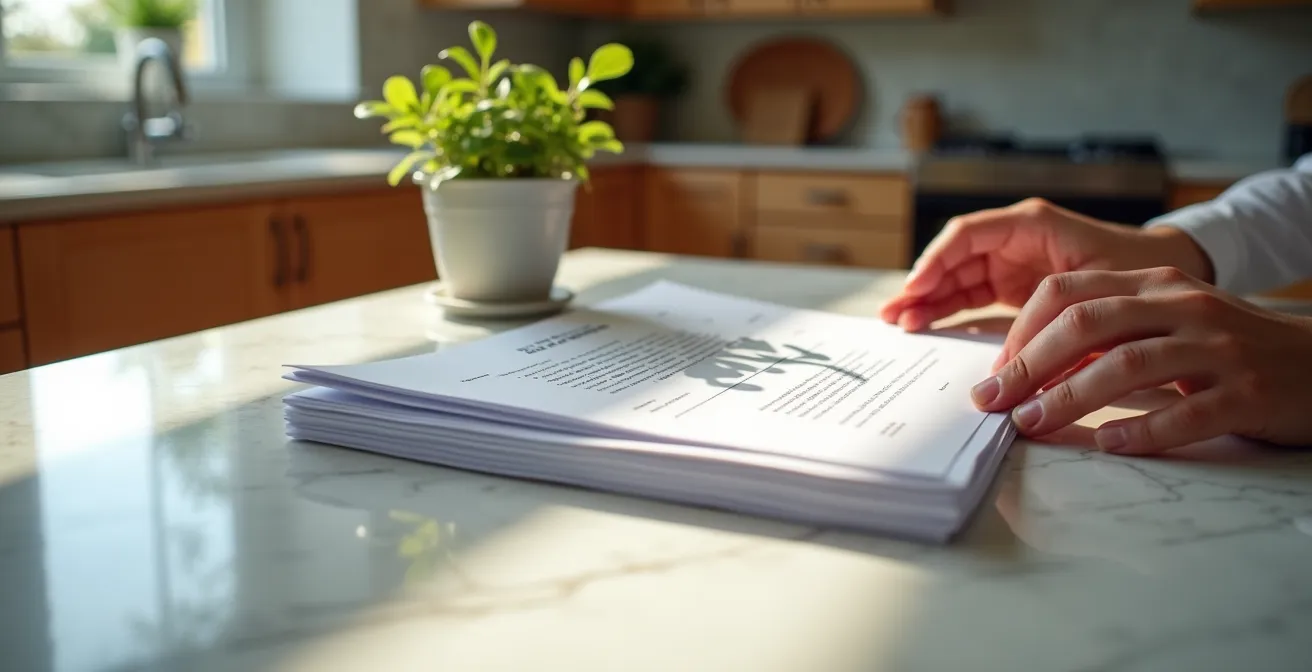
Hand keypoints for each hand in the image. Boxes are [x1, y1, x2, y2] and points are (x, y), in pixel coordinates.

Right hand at [879, 198, 1213, 331]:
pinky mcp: (1012, 287)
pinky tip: (921, 324)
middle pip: (953, 258)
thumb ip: (1059, 310)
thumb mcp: (1101, 284)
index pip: (967, 234)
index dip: (936, 261)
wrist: (1167, 274)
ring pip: (955, 278)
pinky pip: (969, 295)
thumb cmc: (1139, 269)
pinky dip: (945, 309)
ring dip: (927, 299)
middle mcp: (1014, 239)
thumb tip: (1021, 353)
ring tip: (898, 323)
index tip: (916, 289)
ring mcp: (1010, 263)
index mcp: (1032, 225)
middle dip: (922, 284)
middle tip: (896, 314)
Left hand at [970, 267, 1311, 454]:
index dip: (1023, 331)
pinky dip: (1142, 431)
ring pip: (1127, 365)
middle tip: (993, 401)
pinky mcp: (1247, 392)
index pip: (1069, 292)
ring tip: (1031, 424)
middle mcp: (1183, 307)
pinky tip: (1109, 445)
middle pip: (1087, 324)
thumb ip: (1110, 329)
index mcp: (1156, 284)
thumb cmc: (1231, 347)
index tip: (994, 370)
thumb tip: (1032, 362)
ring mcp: (1217, 348)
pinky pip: (1186, 411)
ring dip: (1069, 397)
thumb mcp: (1169, 320)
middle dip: (1028, 364)